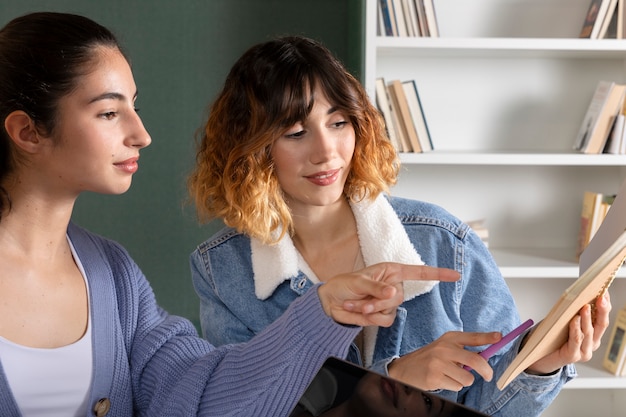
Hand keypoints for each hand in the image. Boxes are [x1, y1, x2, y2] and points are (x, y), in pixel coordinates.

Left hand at [317, 262, 458, 327]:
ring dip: (371, 309)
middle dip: (378, 301)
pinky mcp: (383, 316)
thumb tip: (393, 292)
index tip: (456, 275)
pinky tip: (358, 310)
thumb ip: (376, 289)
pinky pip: (385, 321)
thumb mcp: (359, 282)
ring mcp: (389, 302)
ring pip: (391, 310)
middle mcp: (393, 286)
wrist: (331, 301)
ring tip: (356, 304)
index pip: (419, 272)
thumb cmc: (344, 284)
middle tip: (362, 300)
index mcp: (391, 271)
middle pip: (399, 297)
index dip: (438, 274)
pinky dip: (370, 318)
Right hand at [388, 331, 501, 390]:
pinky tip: (442, 380)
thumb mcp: (444, 347)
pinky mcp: (435, 377)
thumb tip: (486, 358)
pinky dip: (453, 385)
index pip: (472, 337)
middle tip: (487, 376)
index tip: (499, 337)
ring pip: (468, 378)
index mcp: (449, 338)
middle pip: (476, 360)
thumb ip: (462, 350)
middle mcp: (444, 348)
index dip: (487, 337)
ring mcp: (439, 362)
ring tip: (451, 375)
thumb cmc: (429, 358)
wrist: (405, 368)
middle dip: (486, 371)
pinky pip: (457, 386)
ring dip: (463, 380)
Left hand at [526, 291, 611, 374]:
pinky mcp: (572, 356)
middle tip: (601, 297)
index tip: (605, 292)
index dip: (605, 306)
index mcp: (593, 335)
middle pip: (601, 325)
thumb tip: (578, 294)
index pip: (602, 319)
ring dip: (587, 318)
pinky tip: (574, 319)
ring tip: (585, 306)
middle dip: (602, 310)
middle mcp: (591, 344)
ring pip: (588, 332)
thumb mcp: (565, 322)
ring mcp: (584, 352)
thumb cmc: (552, 337)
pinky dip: (576, 328)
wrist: (539, 357)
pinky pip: (576, 340)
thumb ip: (573, 313)